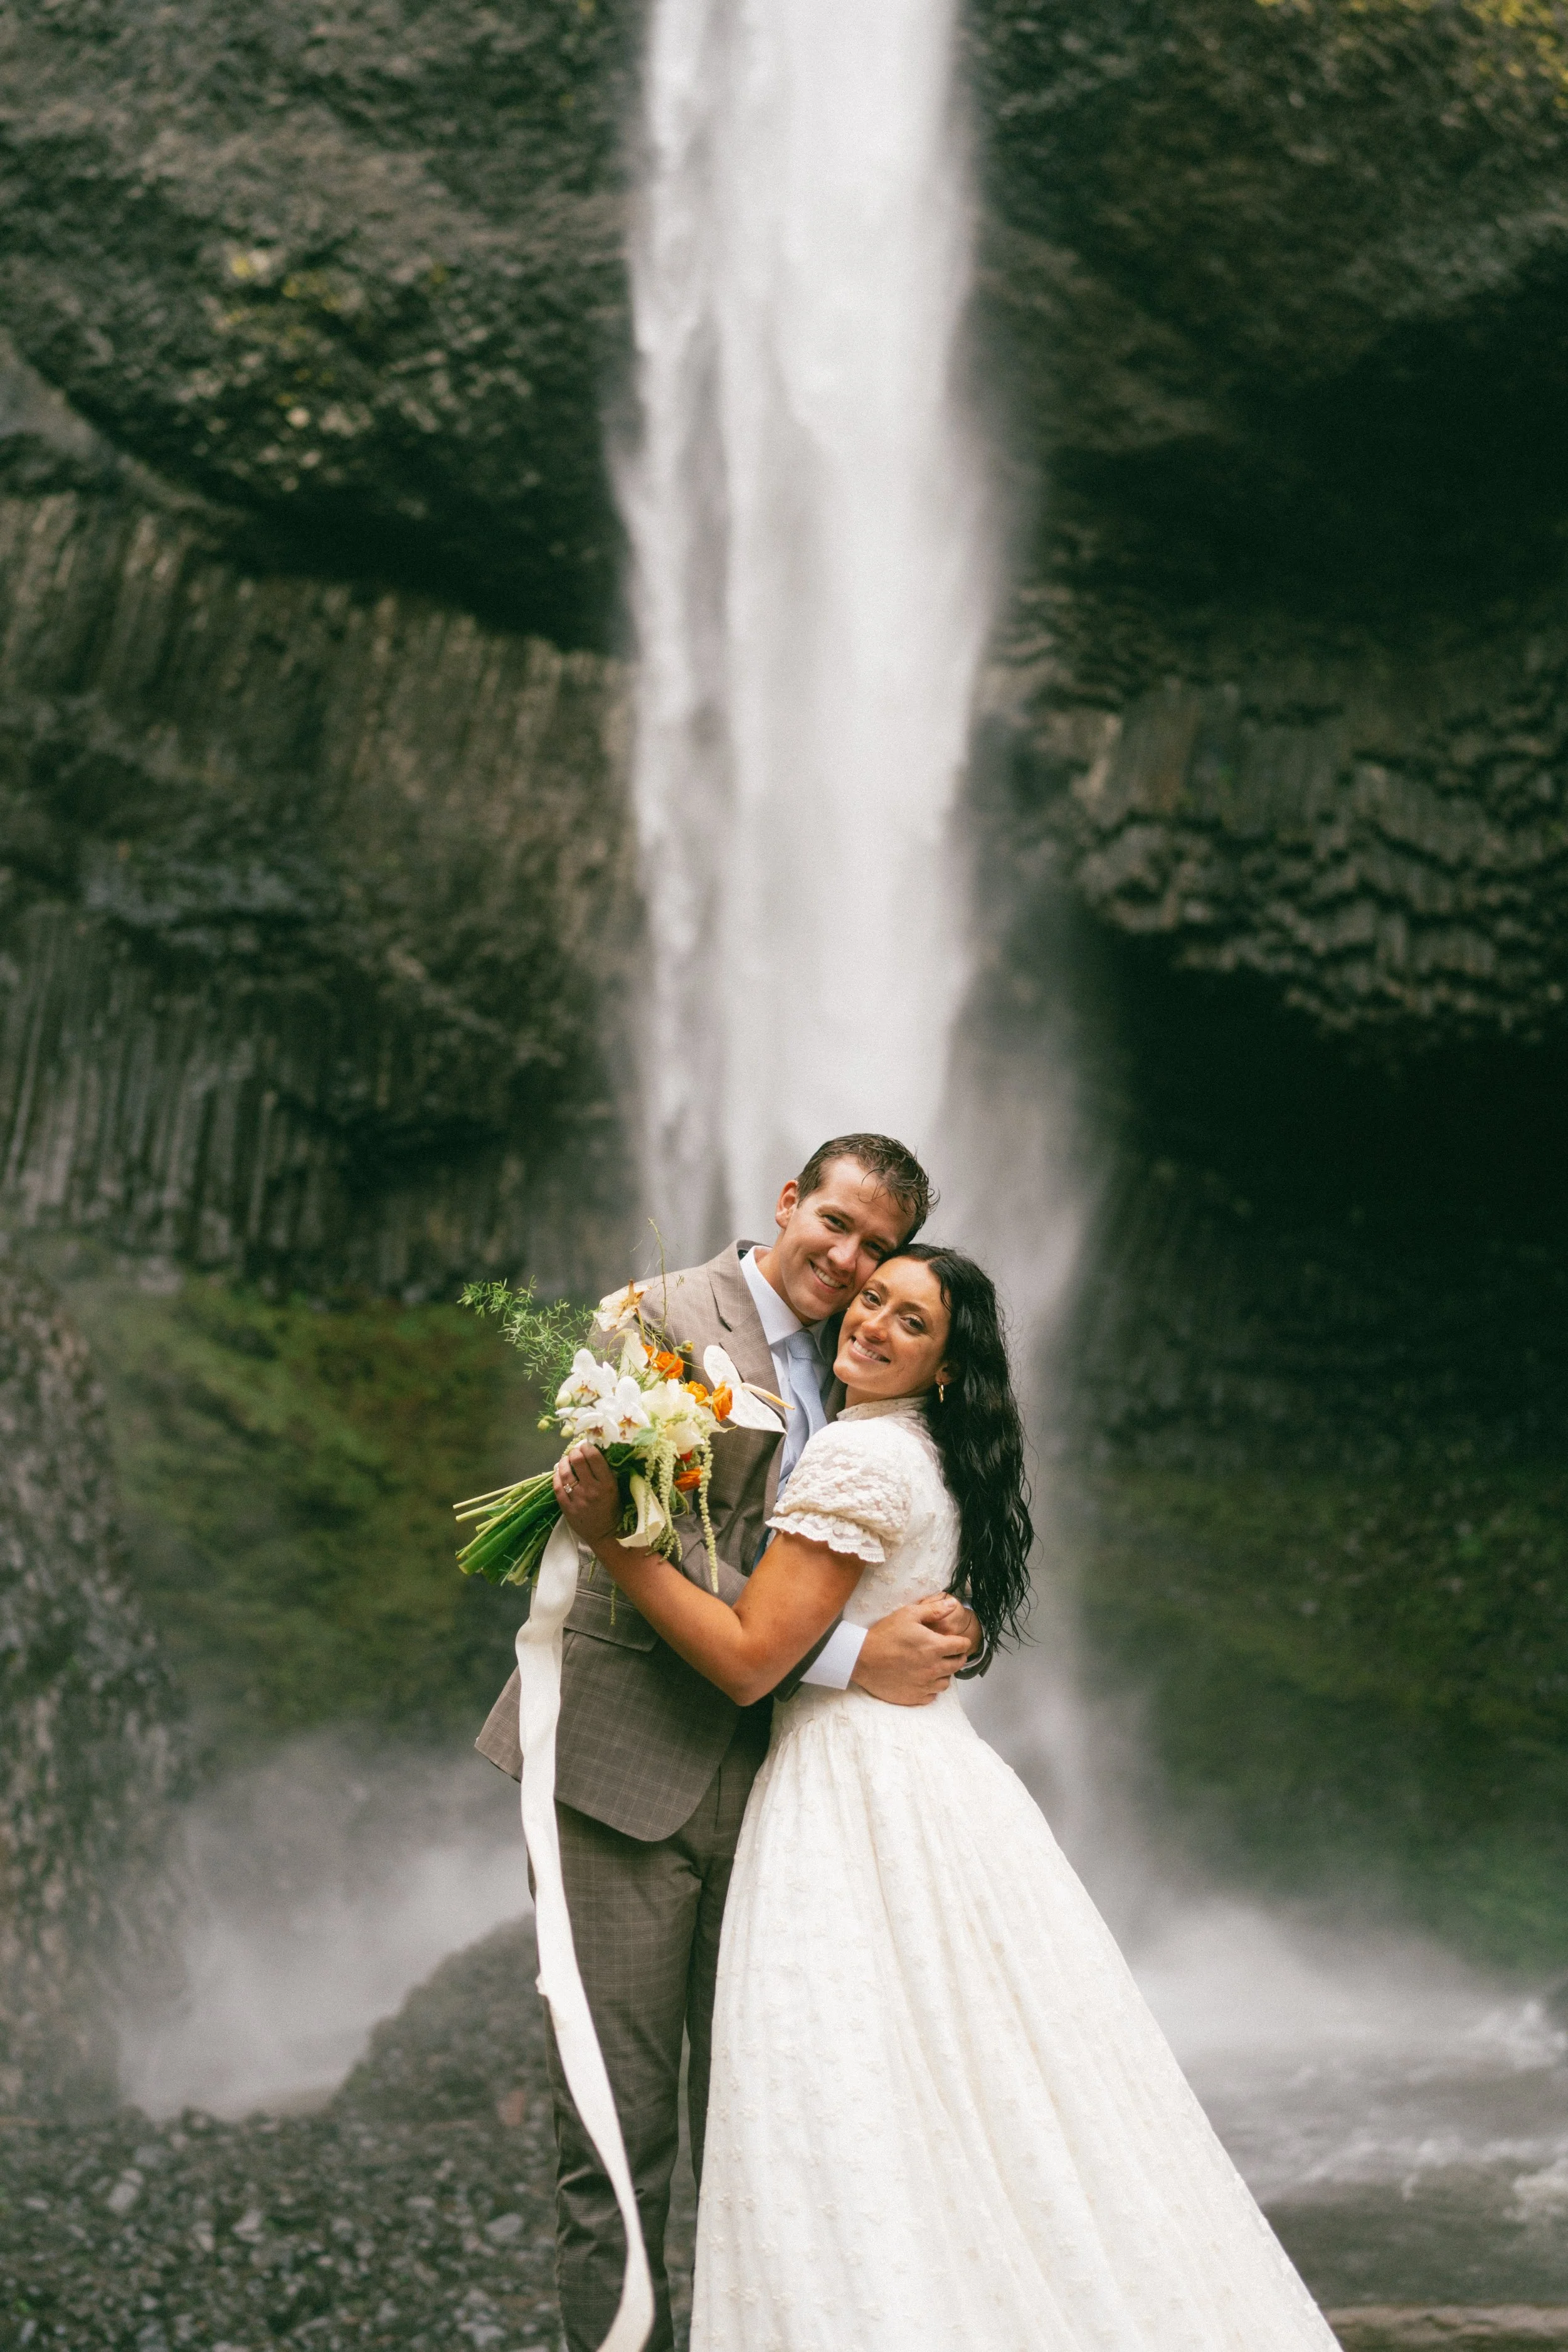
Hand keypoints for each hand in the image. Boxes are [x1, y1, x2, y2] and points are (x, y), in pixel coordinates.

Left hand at [552, 1442, 620, 1545]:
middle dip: (574, 1452)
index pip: (594, 1458)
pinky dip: (556, 1477)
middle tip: (574, 1452)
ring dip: (563, 1462)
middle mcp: (592, 1490)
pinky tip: (558, 1473)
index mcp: (607, 1484)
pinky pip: (557, 1488)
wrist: (606, 1534)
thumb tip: (592, 1452)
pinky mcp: (567, 1508)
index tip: (585, 1446)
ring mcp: (578, 1499)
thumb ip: (606, 1473)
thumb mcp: (615, 1489)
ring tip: (565, 1459)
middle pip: (578, 1461)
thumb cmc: (612, 1510)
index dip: (587, 1447)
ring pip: (565, 1473)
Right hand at [850, 1596, 974, 1707]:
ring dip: (945, 1674)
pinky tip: (924, 1680)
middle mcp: (934, 1668)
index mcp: (935, 1647)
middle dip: (957, 1657)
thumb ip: (933, 1610)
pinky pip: (932, 1695)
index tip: (958, 1641)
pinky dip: (931, 1688)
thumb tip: (952, 1605)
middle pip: (957, 1665)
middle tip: (951, 1653)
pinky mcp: (914, 1697)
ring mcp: (925, 1685)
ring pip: (946, 1682)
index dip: (962, 1642)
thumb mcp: (908, 1614)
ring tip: (937, 1667)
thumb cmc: (884, 1635)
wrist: (861, 1659)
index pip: (961, 1646)